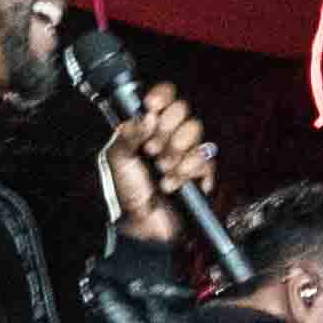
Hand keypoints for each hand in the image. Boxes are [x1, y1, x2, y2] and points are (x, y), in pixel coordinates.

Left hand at [100, 77, 215, 246]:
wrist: (143, 225)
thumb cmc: (128, 192)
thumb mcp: (117, 160)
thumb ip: (128, 134)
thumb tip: (147, 115)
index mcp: (149, 127)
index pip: (165, 96)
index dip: (162, 96)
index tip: (152, 106)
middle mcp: (170, 135)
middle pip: (183, 110)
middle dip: (166, 130)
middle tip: (151, 149)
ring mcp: (187, 152)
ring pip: (196, 131)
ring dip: (176, 151)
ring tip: (161, 169)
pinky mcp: (201, 171)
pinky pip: (205, 158)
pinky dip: (186, 171)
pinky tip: (172, 183)